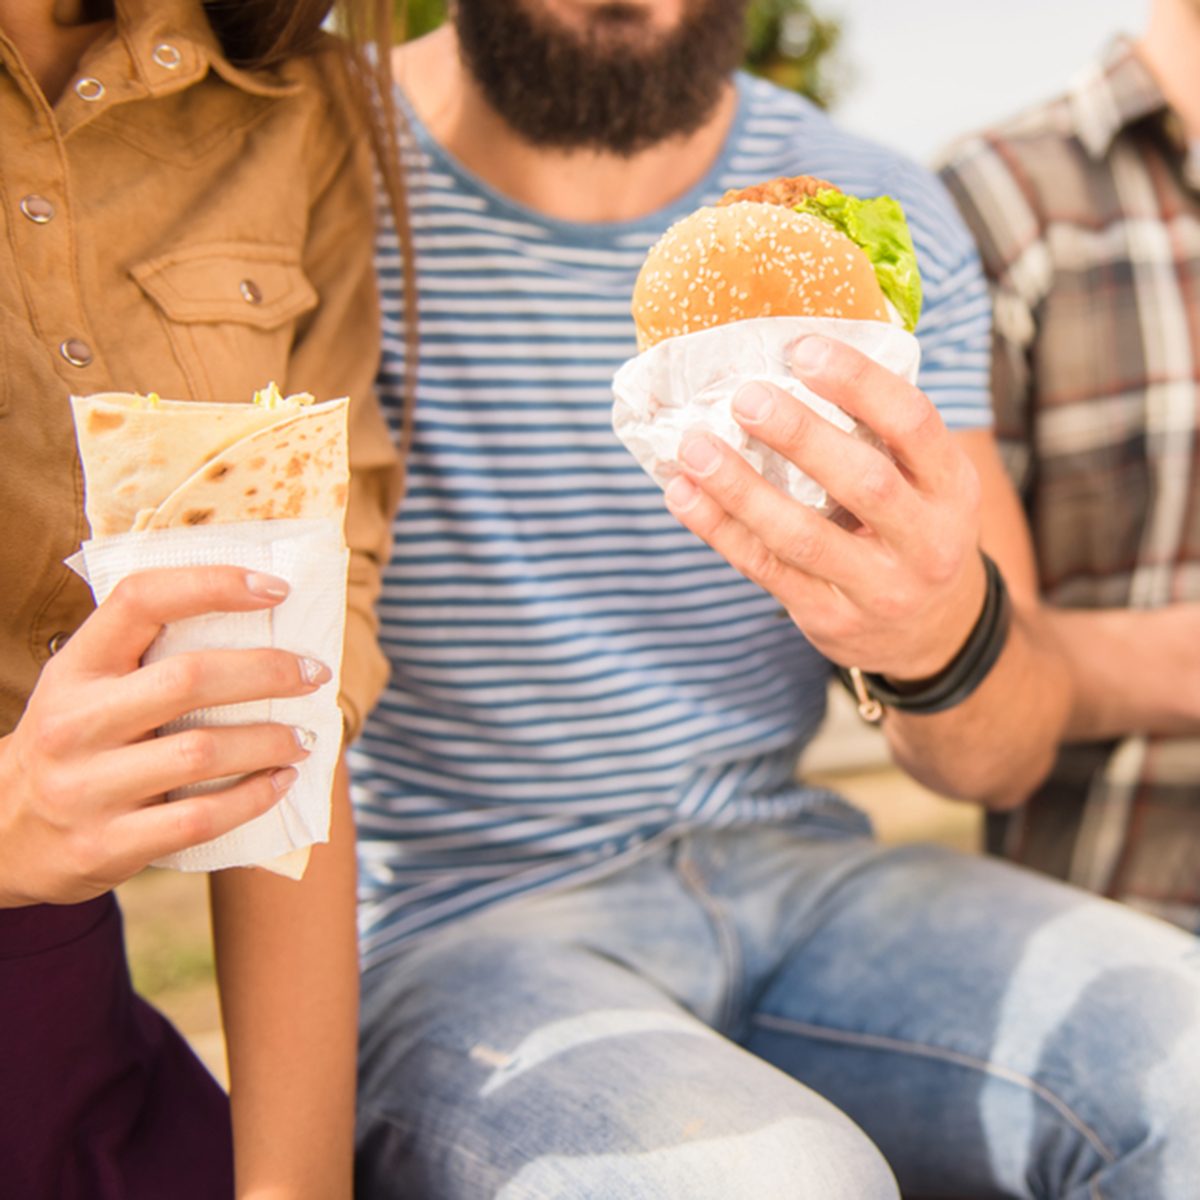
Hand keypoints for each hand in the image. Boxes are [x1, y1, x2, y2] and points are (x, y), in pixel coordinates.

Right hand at [0, 567, 329, 906]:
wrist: (1, 838)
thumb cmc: (75, 744)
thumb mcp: (88, 688)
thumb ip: (149, 656)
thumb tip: (261, 618)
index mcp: (74, 667)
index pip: (141, 599)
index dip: (212, 584)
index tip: (276, 588)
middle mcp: (74, 722)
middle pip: (189, 678)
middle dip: (267, 672)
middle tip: (313, 675)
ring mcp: (85, 787)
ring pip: (202, 751)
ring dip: (270, 740)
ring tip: (304, 736)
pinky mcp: (105, 845)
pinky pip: (199, 818)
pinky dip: (253, 797)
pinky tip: (280, 782)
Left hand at [664, 335, 986, 680]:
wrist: (933, 634)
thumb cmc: (912, 530)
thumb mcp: (928, 483)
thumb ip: (881, 433)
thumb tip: (798, 355)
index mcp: (952, 488)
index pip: (914, 425)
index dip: (860, 383)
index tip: (803, 350)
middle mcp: (925, 541)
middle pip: (863, 483)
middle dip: (800, 436)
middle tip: (745, 398)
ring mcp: (878, 588)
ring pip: (801, 536)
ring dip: (741, 489)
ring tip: (695, 448)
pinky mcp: (830, 619)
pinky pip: (766, 571)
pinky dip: (720, 530)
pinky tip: (684, 495)